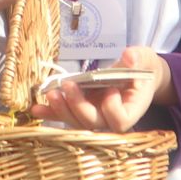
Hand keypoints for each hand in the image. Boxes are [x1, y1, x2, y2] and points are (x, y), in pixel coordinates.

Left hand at [29, 47, 171, 132]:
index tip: (111, 89)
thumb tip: (129, 56)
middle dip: (78, 106)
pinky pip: (66, 115)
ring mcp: (96, 115)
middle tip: (69, 85)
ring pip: (77, 122)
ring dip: (61, 110)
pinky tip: (36, 109)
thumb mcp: (144, 59)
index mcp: (132, 109)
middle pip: (93, 123)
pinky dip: (50, 113)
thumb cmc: (143, 67)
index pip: (120, 121)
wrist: (137, 73)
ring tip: (50, 94)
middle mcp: (111, 117)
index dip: (112, 109)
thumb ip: (138, 58)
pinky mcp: (83, 110)